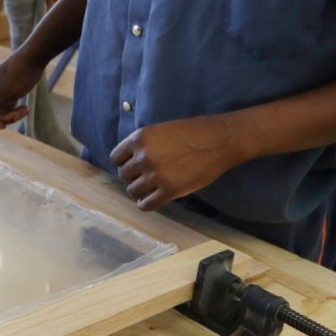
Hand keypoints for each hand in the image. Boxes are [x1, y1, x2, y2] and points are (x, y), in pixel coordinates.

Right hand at [0, 51, 42, 128]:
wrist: (32, 61)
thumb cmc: (15, 71)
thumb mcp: (3, 90)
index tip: (4, 125)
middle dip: (5, 118)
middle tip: (19, 114)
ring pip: (1, 116)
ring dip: (13, 115)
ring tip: (24, 110)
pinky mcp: (6, 98)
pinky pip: (9, 112)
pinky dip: (17, 112)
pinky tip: (25, 108)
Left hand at [110, 115, 248, 210]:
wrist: (219, 140)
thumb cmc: (193, 131)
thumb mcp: (162, 130)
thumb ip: (145, 144)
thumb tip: (133, 159)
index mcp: (140, 138)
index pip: (116, 158)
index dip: (124, 163)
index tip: (133, 166)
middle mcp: (143, 157)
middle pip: (124, 175)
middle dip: (134, 176)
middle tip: (146, 177)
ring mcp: (155, 175)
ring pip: (133, 191)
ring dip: (140, 191)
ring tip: (151, 189)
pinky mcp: (169, 191)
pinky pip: (147, 205)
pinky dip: (146, 204)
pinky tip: (152, 200)